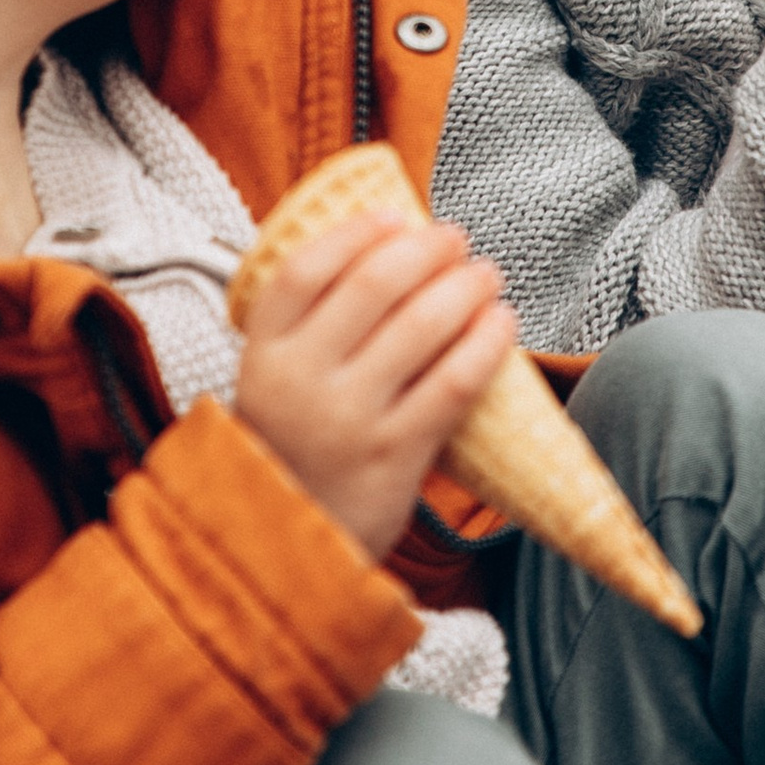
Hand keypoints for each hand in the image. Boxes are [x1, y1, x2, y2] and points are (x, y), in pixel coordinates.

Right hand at [234, 206, 518, 563]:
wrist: (287, 549)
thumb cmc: (292, 452)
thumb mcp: (272, 386)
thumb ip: (308, 330)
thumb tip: (383, 253)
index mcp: (262, 353)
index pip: (305, 268)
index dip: (356, 232)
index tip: (396, 216)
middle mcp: (300, 379)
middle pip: (373, 283)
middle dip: (427, 249)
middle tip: (455, 238)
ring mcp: (348, 418)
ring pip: (421, 325)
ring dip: (465, 286)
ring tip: (485, 274)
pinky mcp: (395, 455)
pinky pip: (453, 382)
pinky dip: (485, 342)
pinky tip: (501, 322)